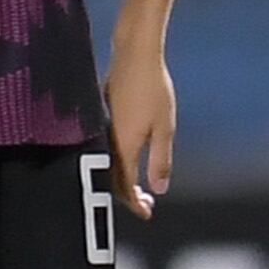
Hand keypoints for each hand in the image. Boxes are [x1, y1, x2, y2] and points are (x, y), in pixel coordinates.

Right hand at [106, 50, 176, 218]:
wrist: (134, 54)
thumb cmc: (153, 88)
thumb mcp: (165, 127)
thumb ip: (160, 160)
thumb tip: (159, 189)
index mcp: (124, 146)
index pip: (126, 186)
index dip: (135, 204)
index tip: (147, 214)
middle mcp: (109, 140)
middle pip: (113, 179)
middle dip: (128, 195)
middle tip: (146, 204)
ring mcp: (104, 128)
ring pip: (109, 164)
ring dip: (124, 179)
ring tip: (140, 187)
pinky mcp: (104, 117)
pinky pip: (107, 149)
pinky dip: (119, 162)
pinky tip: (131, 158)